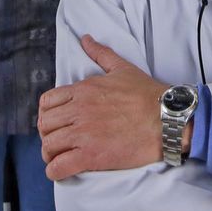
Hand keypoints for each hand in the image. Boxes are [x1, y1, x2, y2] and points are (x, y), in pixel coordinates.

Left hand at [38, 35, 170, 180]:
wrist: (167, 119)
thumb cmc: (147, 94)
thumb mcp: (122, 68)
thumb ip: (101, 54)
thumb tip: (86, 39)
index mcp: (82, 90)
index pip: (47, 102)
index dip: (47, 114)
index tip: (56, 123)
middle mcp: (78, 111)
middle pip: (44, 125)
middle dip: (47, 135)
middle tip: (58, 142)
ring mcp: (83, 134)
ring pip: (48, 146)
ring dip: (50, 154)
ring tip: (59, 157)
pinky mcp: (91, 156)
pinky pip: (59, 167)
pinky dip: (55, 171)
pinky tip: (62, 171)